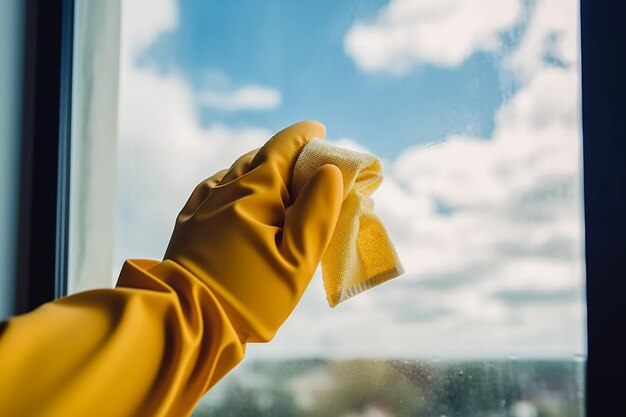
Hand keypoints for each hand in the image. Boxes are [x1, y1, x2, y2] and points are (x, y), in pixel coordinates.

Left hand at [163, 121, 342, 341]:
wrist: (185, 320)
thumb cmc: (250, 296)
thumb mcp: (297, 261)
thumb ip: (317, 213)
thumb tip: (329, 171)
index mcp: (255, 192)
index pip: (282, 147)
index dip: (304, 136)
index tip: (319, 132)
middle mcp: (225, 189)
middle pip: (259, 157)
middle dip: (285, 155)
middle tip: (306, 167)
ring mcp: (202, 204)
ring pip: (235, 172)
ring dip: (259, 169)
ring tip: (277, 182)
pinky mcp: (187, 222)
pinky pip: (213, 190)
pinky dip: (233, 185)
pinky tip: (237, 197)